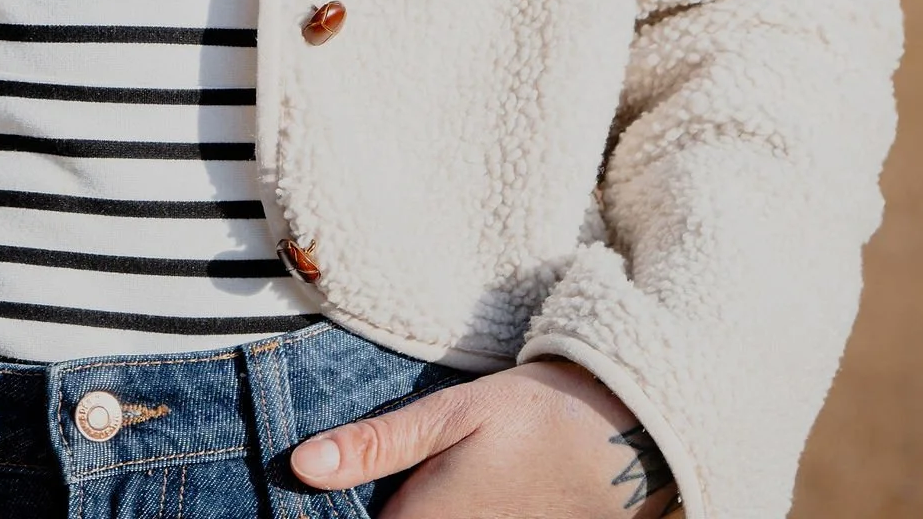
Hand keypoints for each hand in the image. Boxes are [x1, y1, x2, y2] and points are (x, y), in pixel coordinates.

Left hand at [290, 360, 680, 515]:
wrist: (622, 438)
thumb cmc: (532, 417)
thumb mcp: (450, 413)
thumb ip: (376, 445)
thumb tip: (301, 465)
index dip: (336, 509)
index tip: (318, 486)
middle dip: (382, 507)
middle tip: (378, 473)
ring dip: (409, 509)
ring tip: (423, 476)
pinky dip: (439, 514)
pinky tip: (451, 490)